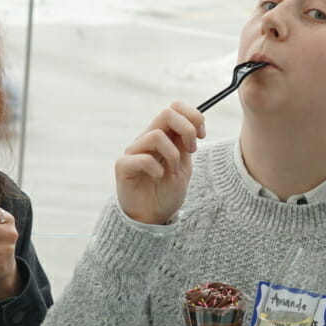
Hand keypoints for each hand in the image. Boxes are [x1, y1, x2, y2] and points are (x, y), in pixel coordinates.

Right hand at [116, 102, 203, 225]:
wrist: (152, 218)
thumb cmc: (166, 192)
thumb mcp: (184, 165)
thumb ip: (185, 144)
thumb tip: (194, 122)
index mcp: (162, 135)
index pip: (174, 108)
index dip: (192, 115)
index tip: (202, 135)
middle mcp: (146, 139)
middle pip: (166, 113)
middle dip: (187, 130)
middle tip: (192, 150)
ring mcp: (133, 151)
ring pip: (156, 136)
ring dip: (173, 155)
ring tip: (173, 172)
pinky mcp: (123, 166)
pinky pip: (142, 158)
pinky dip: (157, 168)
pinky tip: (158, 178)